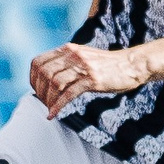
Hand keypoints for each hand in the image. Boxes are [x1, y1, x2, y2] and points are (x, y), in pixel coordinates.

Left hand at [29, 42, 147, 113]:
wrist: (131, 65)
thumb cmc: (108, 65)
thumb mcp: (84, 57)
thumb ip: (67, 63)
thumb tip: (50, 77)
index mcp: (68, 49)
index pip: (38, 62)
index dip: (32, 78)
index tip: (36, 90)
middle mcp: (73, 55)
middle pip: (44, 73)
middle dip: (39, 91)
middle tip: (43, 102)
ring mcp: (83, 67)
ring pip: (54, 83)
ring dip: (48, 99)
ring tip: (50, 108)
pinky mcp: (92, 80)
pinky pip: (68, 94)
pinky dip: (57, 106)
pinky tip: (53, 114)